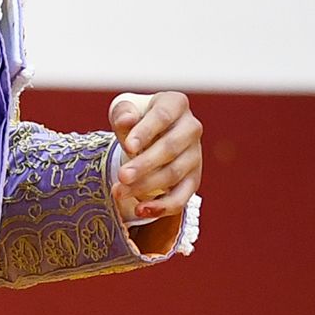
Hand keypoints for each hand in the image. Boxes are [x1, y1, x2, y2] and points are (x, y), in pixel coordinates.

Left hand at [108, 91, 202, 240]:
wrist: (148, 137)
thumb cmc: (135, 119)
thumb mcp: (125, 110)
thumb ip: (123, 113)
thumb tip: (126, 121)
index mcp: (175, 104)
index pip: (163, 116)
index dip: (146, 132)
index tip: (128, 147)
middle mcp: (191, 127)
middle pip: (170, 148)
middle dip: (144, 164)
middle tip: (121, 176)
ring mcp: (195, 154)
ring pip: (174, 173)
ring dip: (146, 186)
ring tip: (118, 192)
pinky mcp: (193, 178)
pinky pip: (182, 196)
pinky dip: (163, 206)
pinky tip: (141, 211)